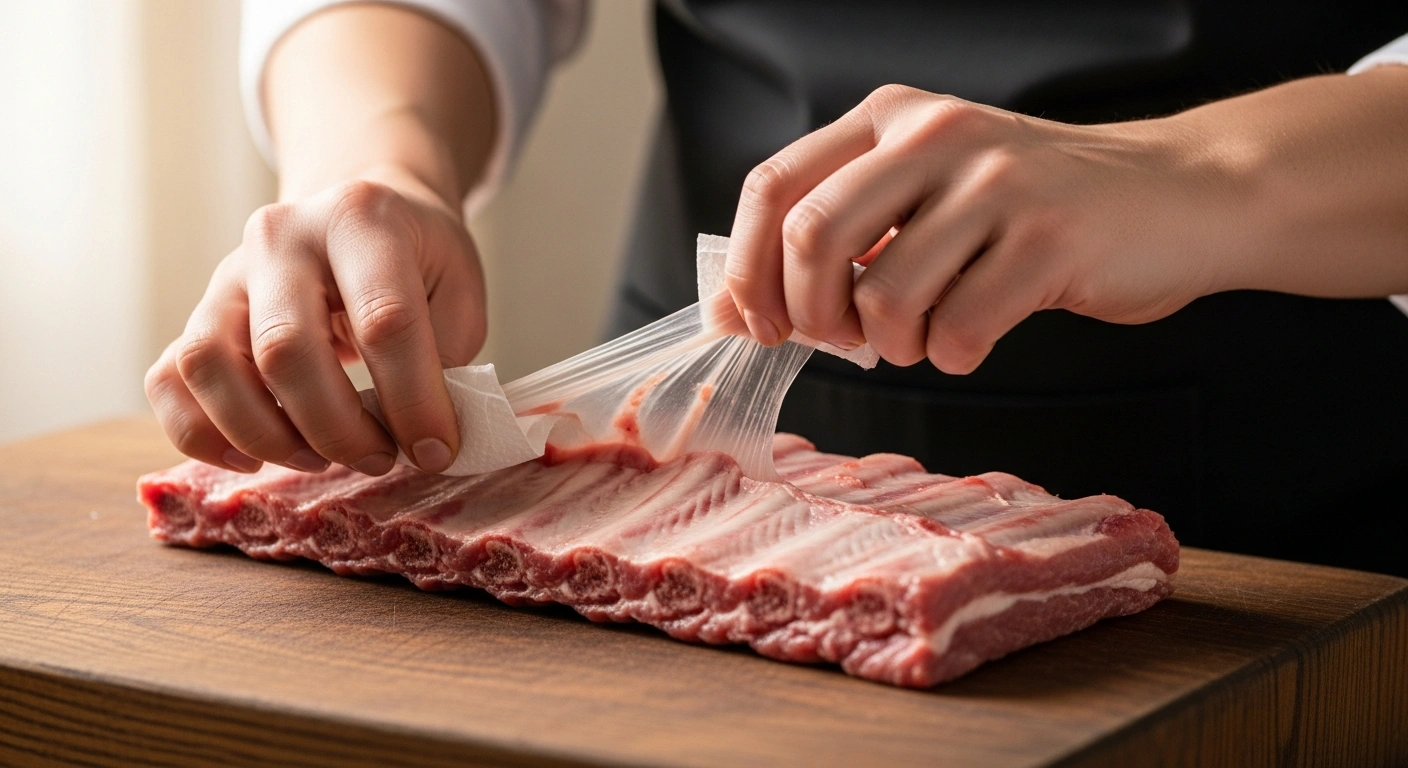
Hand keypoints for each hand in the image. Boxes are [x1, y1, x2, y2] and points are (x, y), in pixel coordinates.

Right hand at [145, 173, 485, 474]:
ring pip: (209, 365)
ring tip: (319, 458)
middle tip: (380, 458)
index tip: (436, 450)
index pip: (384, 320)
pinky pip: (168, 380)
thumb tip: (422, 440)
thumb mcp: (458, 287)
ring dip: (265, 435)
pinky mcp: (198, 312)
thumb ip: (446, 356)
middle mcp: (280, 238)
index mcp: (359, 220)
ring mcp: (227, 273)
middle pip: (285, 349)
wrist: (362, 214)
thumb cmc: (417, 260)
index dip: (414, 401)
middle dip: (337, 428)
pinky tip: (253, 459)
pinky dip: (200, 434)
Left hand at [724, 84, 1240, 373]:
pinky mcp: (1049, 240)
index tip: (753, 323)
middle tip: (840, 340)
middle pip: (813, 236)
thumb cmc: (1032, 210)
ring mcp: (996, 184)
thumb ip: (840, 234)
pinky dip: (955, 354)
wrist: (1177, 197)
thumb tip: (732, 309)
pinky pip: (958, 331)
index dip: (747, 268)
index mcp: (892, 119)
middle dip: (809, 314)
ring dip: (893, 344)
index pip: (775, 188)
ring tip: (928, 332)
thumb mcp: (927, 192)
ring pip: (884, 297)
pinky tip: (979, 333)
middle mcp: (936, 136)